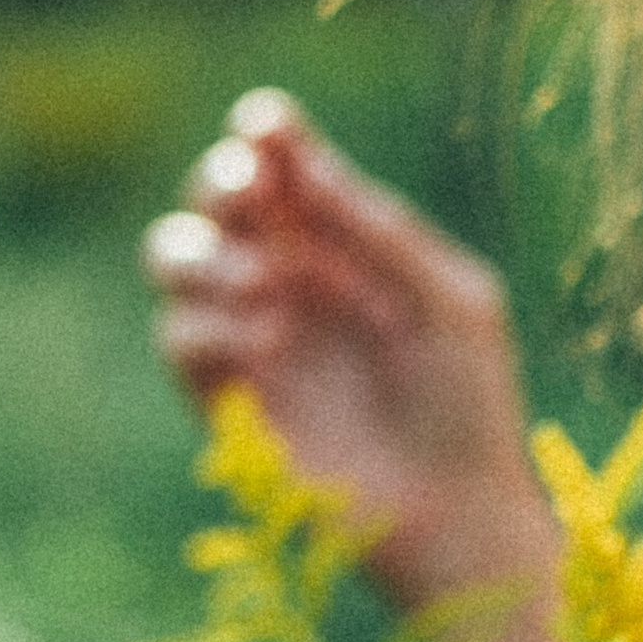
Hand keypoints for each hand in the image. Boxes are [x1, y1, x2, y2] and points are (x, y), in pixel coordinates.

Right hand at [143, 90, 561, 641]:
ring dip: (203, 251)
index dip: (265, 135)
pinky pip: (179, 334)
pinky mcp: (224, 398)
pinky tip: (269, 343)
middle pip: (216, 199)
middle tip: (249, 191)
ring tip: (268, 288)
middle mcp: (288, 280)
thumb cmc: (469, 406)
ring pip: (173, 255)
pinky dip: (211, 323)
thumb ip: (378, 230)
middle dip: (221, 179)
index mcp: (346, 245)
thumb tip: (302, 160)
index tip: (267, 125)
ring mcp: (251, 336)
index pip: (286, 168)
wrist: (453, 515)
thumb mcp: (448, 300)